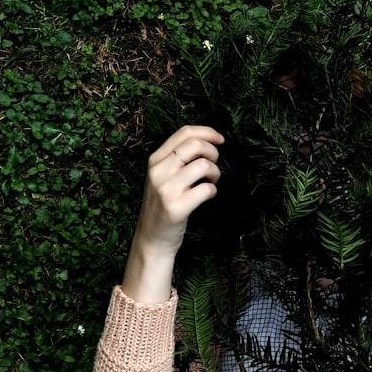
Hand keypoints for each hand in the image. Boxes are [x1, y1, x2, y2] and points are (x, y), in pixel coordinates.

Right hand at [134, 125, 223, 251]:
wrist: (151, 239)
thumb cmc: (163, 205)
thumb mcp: (162, 177)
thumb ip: (176, 159)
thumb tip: (206, 141)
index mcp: (155, 160)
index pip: (184, 133)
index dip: (208, 132)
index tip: (220, 139)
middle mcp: (158, 171)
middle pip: (195, 145)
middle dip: (213, 152)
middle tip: (213, 166)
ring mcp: (166, 189)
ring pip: (204, 165)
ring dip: (215, 173)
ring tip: (210, 182)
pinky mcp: (176, 208)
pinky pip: (207, 189)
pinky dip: (212, 191)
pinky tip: (206, 196)